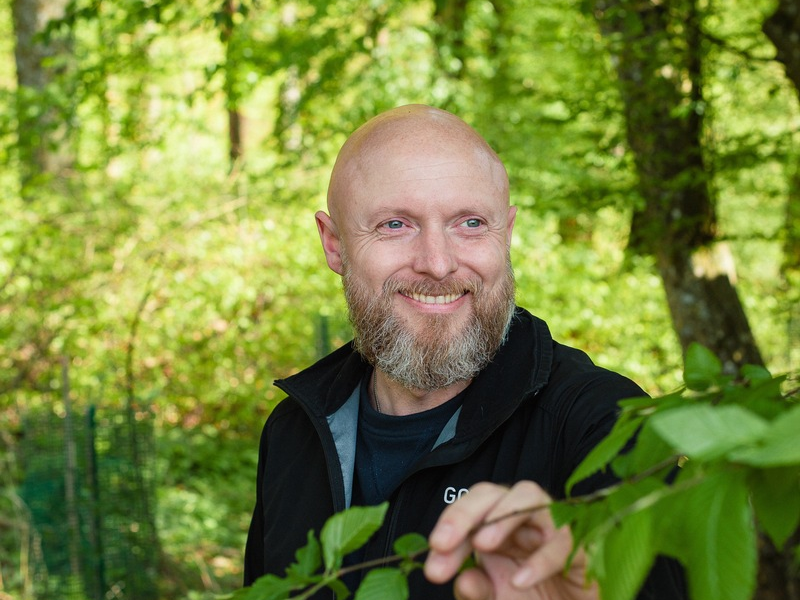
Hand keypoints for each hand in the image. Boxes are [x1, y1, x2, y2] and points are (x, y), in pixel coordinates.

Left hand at [423, 481, 597, 599]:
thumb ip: (477, 591)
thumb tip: (463, 581)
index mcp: (495, 526)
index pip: (467, 512)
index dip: (448, 528)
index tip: (433, 555)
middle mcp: (520, 519)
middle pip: (491, 493)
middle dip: (463, 514)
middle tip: (441, 543)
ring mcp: (550, 527)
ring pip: (529, 496)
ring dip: (503, 516)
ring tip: (481, 545)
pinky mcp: (579, 546)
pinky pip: (562, 539)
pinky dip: (541, 559)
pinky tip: (520, 581)